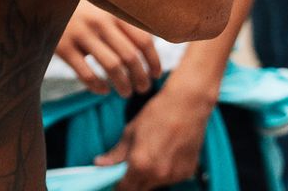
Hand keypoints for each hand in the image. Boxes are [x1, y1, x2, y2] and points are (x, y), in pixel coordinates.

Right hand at [56, 0, 162, 97]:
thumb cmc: (80, 7)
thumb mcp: (102, 6)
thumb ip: (123, 20)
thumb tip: (153, 46)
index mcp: (113, 12)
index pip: (144, 41)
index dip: (153, 62)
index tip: (155, 75)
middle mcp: (99, 22)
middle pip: (130, 57)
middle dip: (140, 78)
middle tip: (142, 89)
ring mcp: (80, 34)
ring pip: (112, 68)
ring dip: (123, 86)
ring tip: (125, 93)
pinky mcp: (63, 47)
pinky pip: (87, 74)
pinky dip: (98, 87)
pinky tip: (102, 90)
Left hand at [101, 77, 216, 186]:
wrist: (187, 105)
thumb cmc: (158, 113)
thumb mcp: (131, 131)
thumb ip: (116, 153)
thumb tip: (100, 163)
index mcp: (140, 164)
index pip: (125, 189)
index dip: (118, 186)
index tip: (116, 180)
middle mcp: (158, 175)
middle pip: (140, 190)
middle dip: (133, 182)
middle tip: (133, 165)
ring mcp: (174, 176)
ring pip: (156, 185)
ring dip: (150, 177)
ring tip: (152, 154)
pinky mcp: (187, 173)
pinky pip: (171, 179)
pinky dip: (165, 172)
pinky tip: (166, 154)